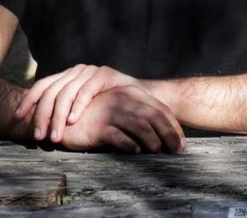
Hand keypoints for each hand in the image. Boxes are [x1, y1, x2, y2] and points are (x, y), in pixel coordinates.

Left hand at [15, 64, 139, 142]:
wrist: (138, 100)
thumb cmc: (105, 108)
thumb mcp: (79, 109)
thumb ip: (61, 110)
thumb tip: (32, 125)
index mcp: (66, 77)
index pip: (41, 85)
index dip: (27, 100)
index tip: (16, 118)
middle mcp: (75, 71)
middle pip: (51, 91)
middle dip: (42, 115)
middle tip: (38, 136)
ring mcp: (90, 71)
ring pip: (66, 92)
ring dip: (58, 116)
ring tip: (55, 136)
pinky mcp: (104, 74)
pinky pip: (86, 90)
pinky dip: (78, 106)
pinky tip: (73, 121)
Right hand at [55, 84, 184, 153]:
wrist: (65, 116)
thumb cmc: (96, 115)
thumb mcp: (119, 109)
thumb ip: (137, 115)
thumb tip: (162, 135)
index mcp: (131, 93)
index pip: (160, 109)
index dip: (173, 126)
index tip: (181, 142)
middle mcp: (124, 100)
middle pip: (154, 118)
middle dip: (170, 135)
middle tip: (177, 152)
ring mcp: (112, 112)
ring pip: (141, 128)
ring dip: (153, 142)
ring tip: (158, 153)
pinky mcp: (99, 127)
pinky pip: (120, 138)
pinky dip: (131, 146)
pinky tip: (136, 152)